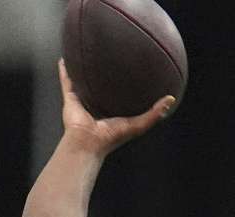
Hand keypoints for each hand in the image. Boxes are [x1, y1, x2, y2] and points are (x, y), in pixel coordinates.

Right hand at [58, 59, 174, 156]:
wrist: (89, 142)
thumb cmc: (112, 137)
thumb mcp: (138, 125)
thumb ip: (154, 113)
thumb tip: (170, 99)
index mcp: (113, 112)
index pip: (121, 96)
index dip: (127, 86)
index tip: (134, 72)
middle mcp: (98, 106)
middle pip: (102, 88)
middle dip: (106, 76)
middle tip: (111, 60)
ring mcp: (83, 102)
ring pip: (83, 83)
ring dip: (83, 72)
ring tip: (84, 57)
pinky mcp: (70, 100)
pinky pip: (67, 82)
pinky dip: (64, 72)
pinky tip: (64, 60)